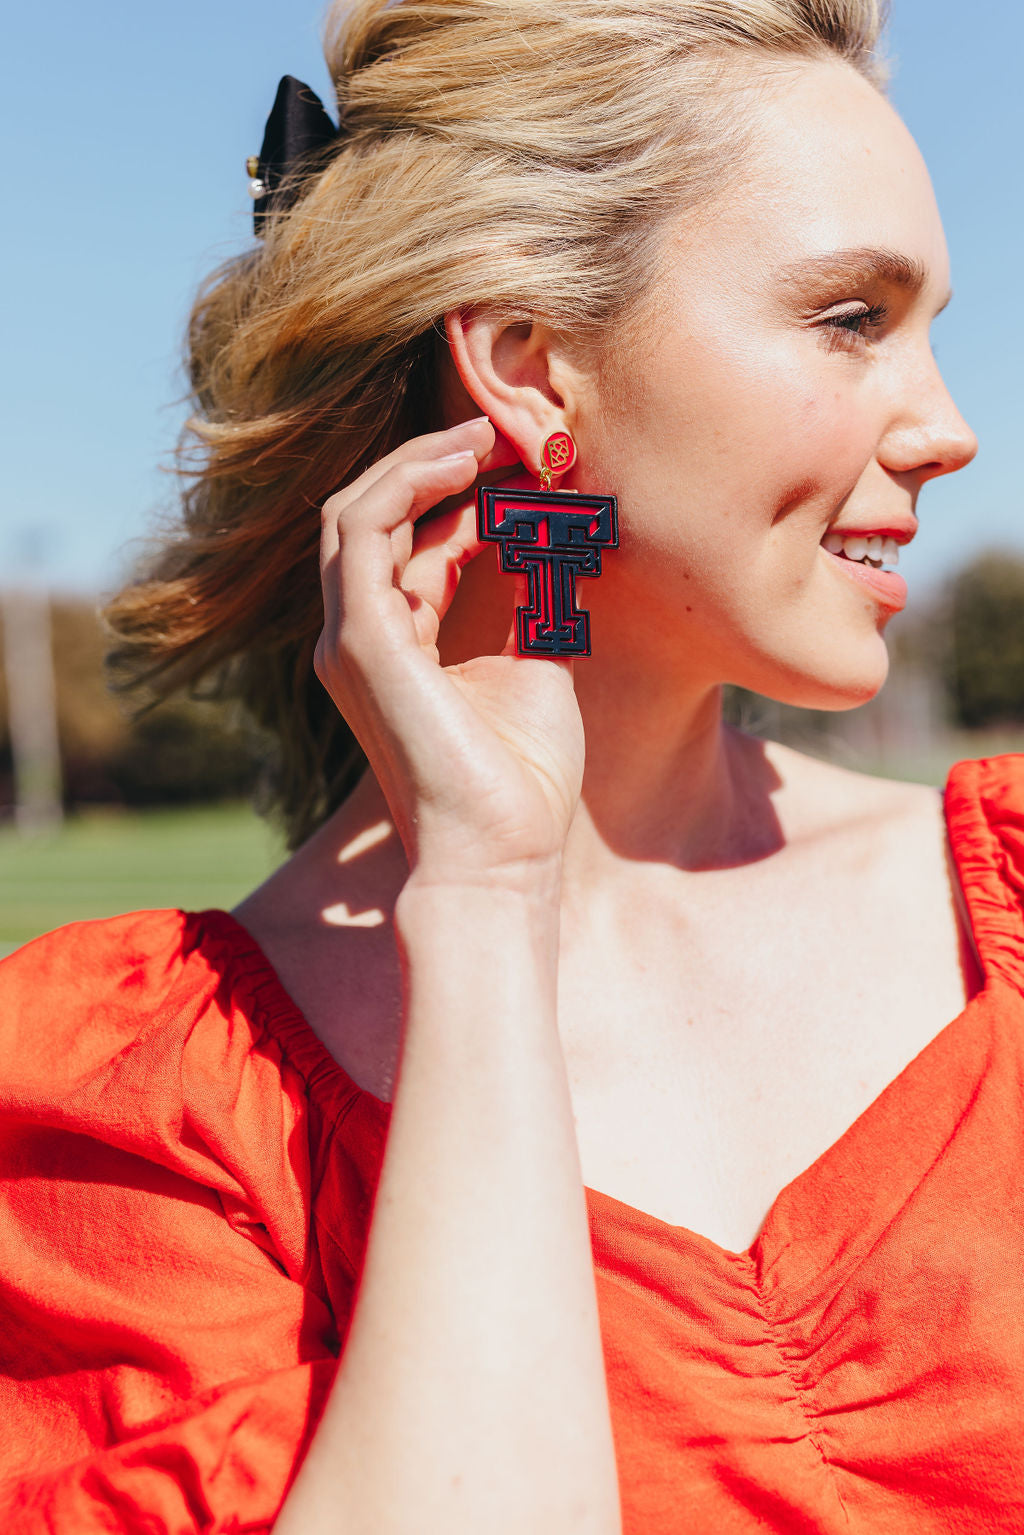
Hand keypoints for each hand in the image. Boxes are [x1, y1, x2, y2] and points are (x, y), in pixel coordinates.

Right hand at [314, 418, 584, 886]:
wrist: (504, 854)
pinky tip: (467, 465)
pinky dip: (410, 486)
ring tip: (486, 435)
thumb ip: (527, 592)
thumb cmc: (521, 778)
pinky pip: (364, 533)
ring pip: (357, 512)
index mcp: (394, 643)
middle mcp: (359, 636)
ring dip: (419, 462)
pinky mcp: (362, 643)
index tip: (525, 459)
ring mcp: (351, 639)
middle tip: (499, 426)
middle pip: (371, 514)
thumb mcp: (534, 659)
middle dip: (432, 461)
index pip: (407, 540)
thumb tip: (550, 525)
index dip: (461, 490)